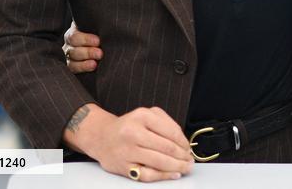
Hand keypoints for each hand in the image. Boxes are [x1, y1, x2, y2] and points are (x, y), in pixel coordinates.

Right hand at [63, 24, 102, 73]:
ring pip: (71, 60)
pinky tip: (92, 67)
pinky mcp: (71, 65)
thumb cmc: (100, 33)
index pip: (74, 36)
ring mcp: (69, 55)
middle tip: (100, 53)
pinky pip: (73, 68)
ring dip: (84, 62)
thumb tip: (108, 26)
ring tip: (95, 63)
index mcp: (75, 31)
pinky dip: (82, 68)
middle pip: (73, 49)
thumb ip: (99, 28)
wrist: (101, 45)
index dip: (85, 39)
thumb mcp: (98, 28)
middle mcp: (70, 43)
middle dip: (87, 52)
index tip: (98, 41)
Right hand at [69, 105, 193, 181]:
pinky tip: (173, 174)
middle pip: (167, 148)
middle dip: (183, 156)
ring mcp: (127, 151)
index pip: (171, 132)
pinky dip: (163, 176)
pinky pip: (147, 174)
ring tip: (185, 167)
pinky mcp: (123, 167)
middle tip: (190, 160)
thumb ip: (166, 124)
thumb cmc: (128, 127)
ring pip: (159, 162)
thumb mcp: (146, 115)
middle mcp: (133, 133)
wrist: (102, 137)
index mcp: (142, 116)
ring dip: (177, 167)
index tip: (188, 148)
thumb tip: (184, 142)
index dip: (184, 142)